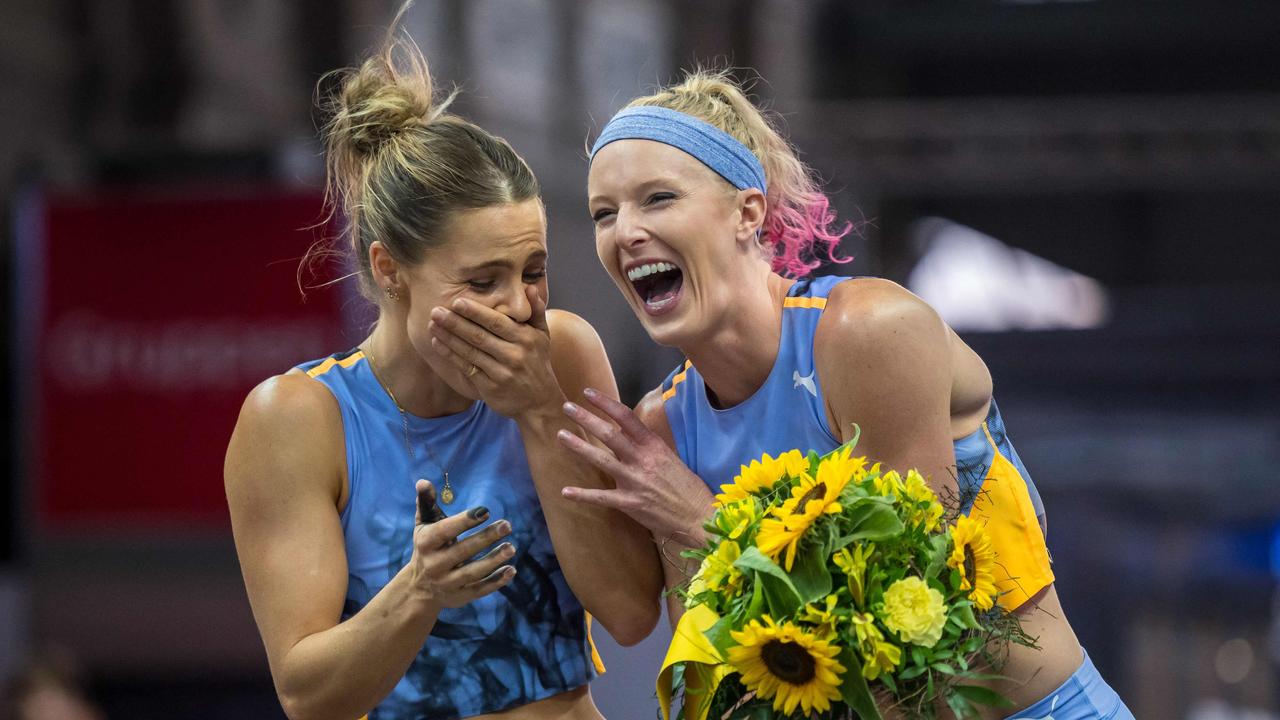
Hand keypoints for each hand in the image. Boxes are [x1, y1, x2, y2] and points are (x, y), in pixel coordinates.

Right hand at [410, 480, 516, 608]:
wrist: (419, 587)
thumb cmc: (427, 547)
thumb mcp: (424, 525)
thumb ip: (426, 503)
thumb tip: (423, 481)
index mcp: (426, 543)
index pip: (445, 531)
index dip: (464, 521)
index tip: (485, 511)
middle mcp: (435, 565)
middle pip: (462, 551)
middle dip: (485, 538)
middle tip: (507, 525)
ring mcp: (447, 583)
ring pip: (472, 572)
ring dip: (493, 560)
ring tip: (511, 547)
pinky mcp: (460, 597)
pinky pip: (480, 590)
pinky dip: (496, 581)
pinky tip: (511, 570)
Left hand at [428, 286, 562, 418]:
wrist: (540, 403)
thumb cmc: (538, 364)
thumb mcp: (543, 337)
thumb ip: (536, 311)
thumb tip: (531, 288)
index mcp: (525, 338)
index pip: (497, 322)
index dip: (476, 312)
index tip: (457, 301)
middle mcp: (514, 355)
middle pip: (479, 336)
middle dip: (455, 322)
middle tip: (436, 310)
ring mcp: (501, 373)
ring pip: (470, 352)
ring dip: (449, 337)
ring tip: (432, 324)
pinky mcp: (490, 387)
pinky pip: (466, 368)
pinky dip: (450, 355)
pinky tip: (437, 344)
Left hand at [557, 389, 713, 548]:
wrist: (699, 515)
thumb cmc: (687, 486)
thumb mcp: (670, 458)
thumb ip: (648, 447)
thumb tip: (629, 436)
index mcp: (654, 445)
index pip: (626, 418)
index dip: (605, 403)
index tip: (588, 393)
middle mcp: (642, 459)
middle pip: (609, 434)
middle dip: (586, 419)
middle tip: (567, 408)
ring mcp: (635, 481)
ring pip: (601, 460)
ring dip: (579, 447)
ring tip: (561, 436)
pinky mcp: (630, 503)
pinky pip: (601, 497)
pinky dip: (582, 495)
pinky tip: (565, 491)